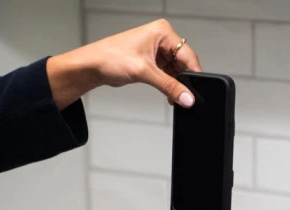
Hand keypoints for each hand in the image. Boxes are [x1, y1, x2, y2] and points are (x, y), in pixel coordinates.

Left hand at [46, 19, 201, 110]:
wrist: (92, 66)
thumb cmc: (110, 57)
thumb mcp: (144, 72)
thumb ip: (169, 86)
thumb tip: (187, 97)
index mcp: (162, 32)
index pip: (187, 54)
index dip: (193, 73)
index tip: (197, 90)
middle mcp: (161, 38)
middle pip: (183, 63)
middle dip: (183, 80)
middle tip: (185, 97)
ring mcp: (156, 50)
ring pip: (176, 71)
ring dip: (175, 85)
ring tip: (174, 97)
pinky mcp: (151, 61)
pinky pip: (167, 75)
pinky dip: (168, 85)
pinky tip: (169, 95)